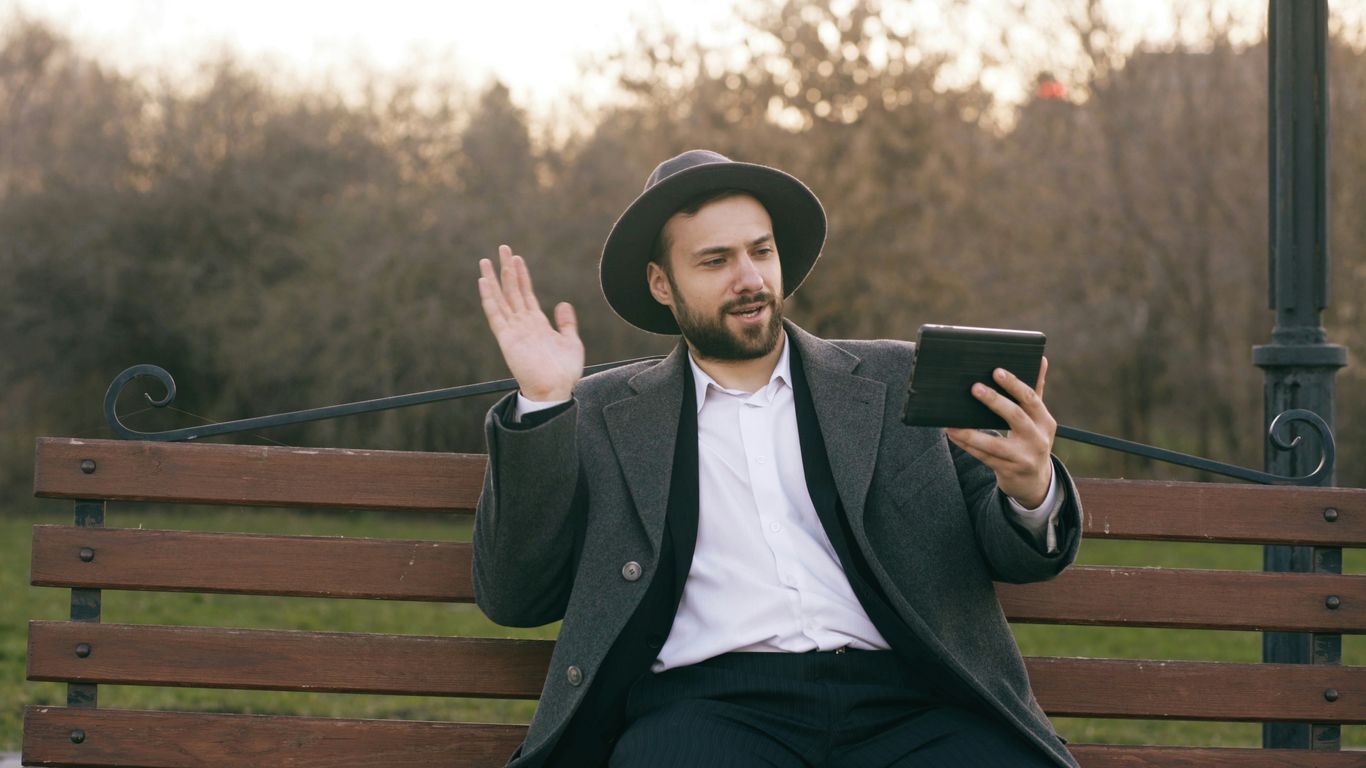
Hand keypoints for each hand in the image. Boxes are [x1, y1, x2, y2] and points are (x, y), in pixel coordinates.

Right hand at [477, 245, 583, 401]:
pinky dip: (488, 297)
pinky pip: (495, 313)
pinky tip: (483, 281)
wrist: (555, 390)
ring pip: (500, 298)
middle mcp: (522, 323)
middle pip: (511, 290)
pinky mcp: (506, 338)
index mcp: (537, 323)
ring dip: (494, 278)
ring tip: (487, 260)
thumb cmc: (563, 371)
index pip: (526, 293)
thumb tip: (563, 304)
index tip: (517, 258)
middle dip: (507, 269)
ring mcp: (513, 329)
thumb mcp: (571, 342)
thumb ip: (566, 323)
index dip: (522, 275)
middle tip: (503, 247)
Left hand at [945, 358, 1056, 507]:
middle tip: (974, 387)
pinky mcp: (1008, 471)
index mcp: (1045, 421)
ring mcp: (1023, 457)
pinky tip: (953, 434)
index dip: (1014, 384)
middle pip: (1015, 416)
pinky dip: (967, 445)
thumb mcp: (1039, 419)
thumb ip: (1037, 390)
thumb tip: (1042, 359)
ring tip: (951, 423)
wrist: (1035, 482)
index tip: (997, 371)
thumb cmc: (1032, 440)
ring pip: (994, 443)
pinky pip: (983, 456)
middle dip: (994, 401)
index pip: (1031, 398)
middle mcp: (1037, 439)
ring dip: (971, 433)